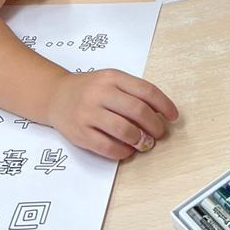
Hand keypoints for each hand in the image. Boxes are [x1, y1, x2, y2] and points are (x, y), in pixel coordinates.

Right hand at [45, 69, 177, 159]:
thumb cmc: (91, 89)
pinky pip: (106, 147)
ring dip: (140, 139)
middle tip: (160, 133)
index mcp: (113, 78)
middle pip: (137, 110)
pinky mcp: (79, 133)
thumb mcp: (112, 81)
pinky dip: (123, 152)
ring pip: (123, 130)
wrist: (55, 95)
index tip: (173, 116)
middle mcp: (100, 93)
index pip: (146, 90)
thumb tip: (160, 113)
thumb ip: (133, 92)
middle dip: (155, 125)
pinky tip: (128, 150)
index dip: (164, 105)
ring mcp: (88, 114)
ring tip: (146, 143)